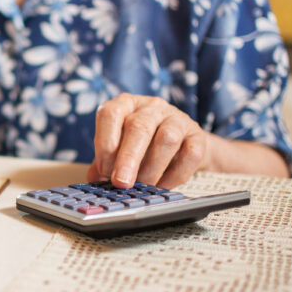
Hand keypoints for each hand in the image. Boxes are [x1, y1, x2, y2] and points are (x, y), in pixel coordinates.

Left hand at [87, 93, 207, 188]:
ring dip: (152, 168)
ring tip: (143, 186)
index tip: (104, 170)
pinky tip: (162, 186)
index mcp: (124, 104)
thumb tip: (94, 180)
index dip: (105, 143)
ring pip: (167, 138)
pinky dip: (175, 175)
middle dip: (128, 159)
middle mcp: (151, 107)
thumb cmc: (138, 146)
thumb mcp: (116, 148)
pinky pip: (190, 154)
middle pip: (139, 127)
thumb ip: (103, 162)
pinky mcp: (197, 135)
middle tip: (122, 183)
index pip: (111, 114)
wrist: (178, 144)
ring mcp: (176, 118)